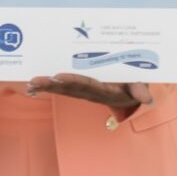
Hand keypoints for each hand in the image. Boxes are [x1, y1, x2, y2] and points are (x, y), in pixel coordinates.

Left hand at [26, 73, 152, 113]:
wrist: (132, 92)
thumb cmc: (135, 84)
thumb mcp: (140, 87)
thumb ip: (140, 90)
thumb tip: (147, 98)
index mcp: (105, 90)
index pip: (87, 85)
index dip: (73, 81)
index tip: (59, 77)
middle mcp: (91, 92)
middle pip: (69, 88)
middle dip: (52, 85)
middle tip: (35, 81)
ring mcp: (83, 90)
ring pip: (62, 88)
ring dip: (45, 86)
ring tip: (29, 83)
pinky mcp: (78, 88)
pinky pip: (61, 87)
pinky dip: (46, 86)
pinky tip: (31, 86)